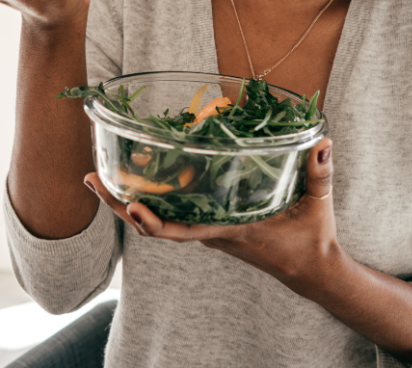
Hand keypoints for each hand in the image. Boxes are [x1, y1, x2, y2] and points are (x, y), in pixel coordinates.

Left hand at [84, 138, 341, 294]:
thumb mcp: (318, 204)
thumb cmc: (312, 238)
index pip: (182, 231)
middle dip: (118, 204)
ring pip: (158, 220)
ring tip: (100, 174)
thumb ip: (320, 173)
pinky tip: (139, 179)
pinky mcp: (213, 226)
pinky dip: (151, 200)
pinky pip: (173, 215)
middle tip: (90, 178)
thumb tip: (321, 142)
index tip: (130, 206)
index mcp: (229, 231)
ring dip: (126, 200)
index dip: (153, 222)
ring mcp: (209, 231)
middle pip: (154, 225)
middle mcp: (211, 233)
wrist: (312, 269)